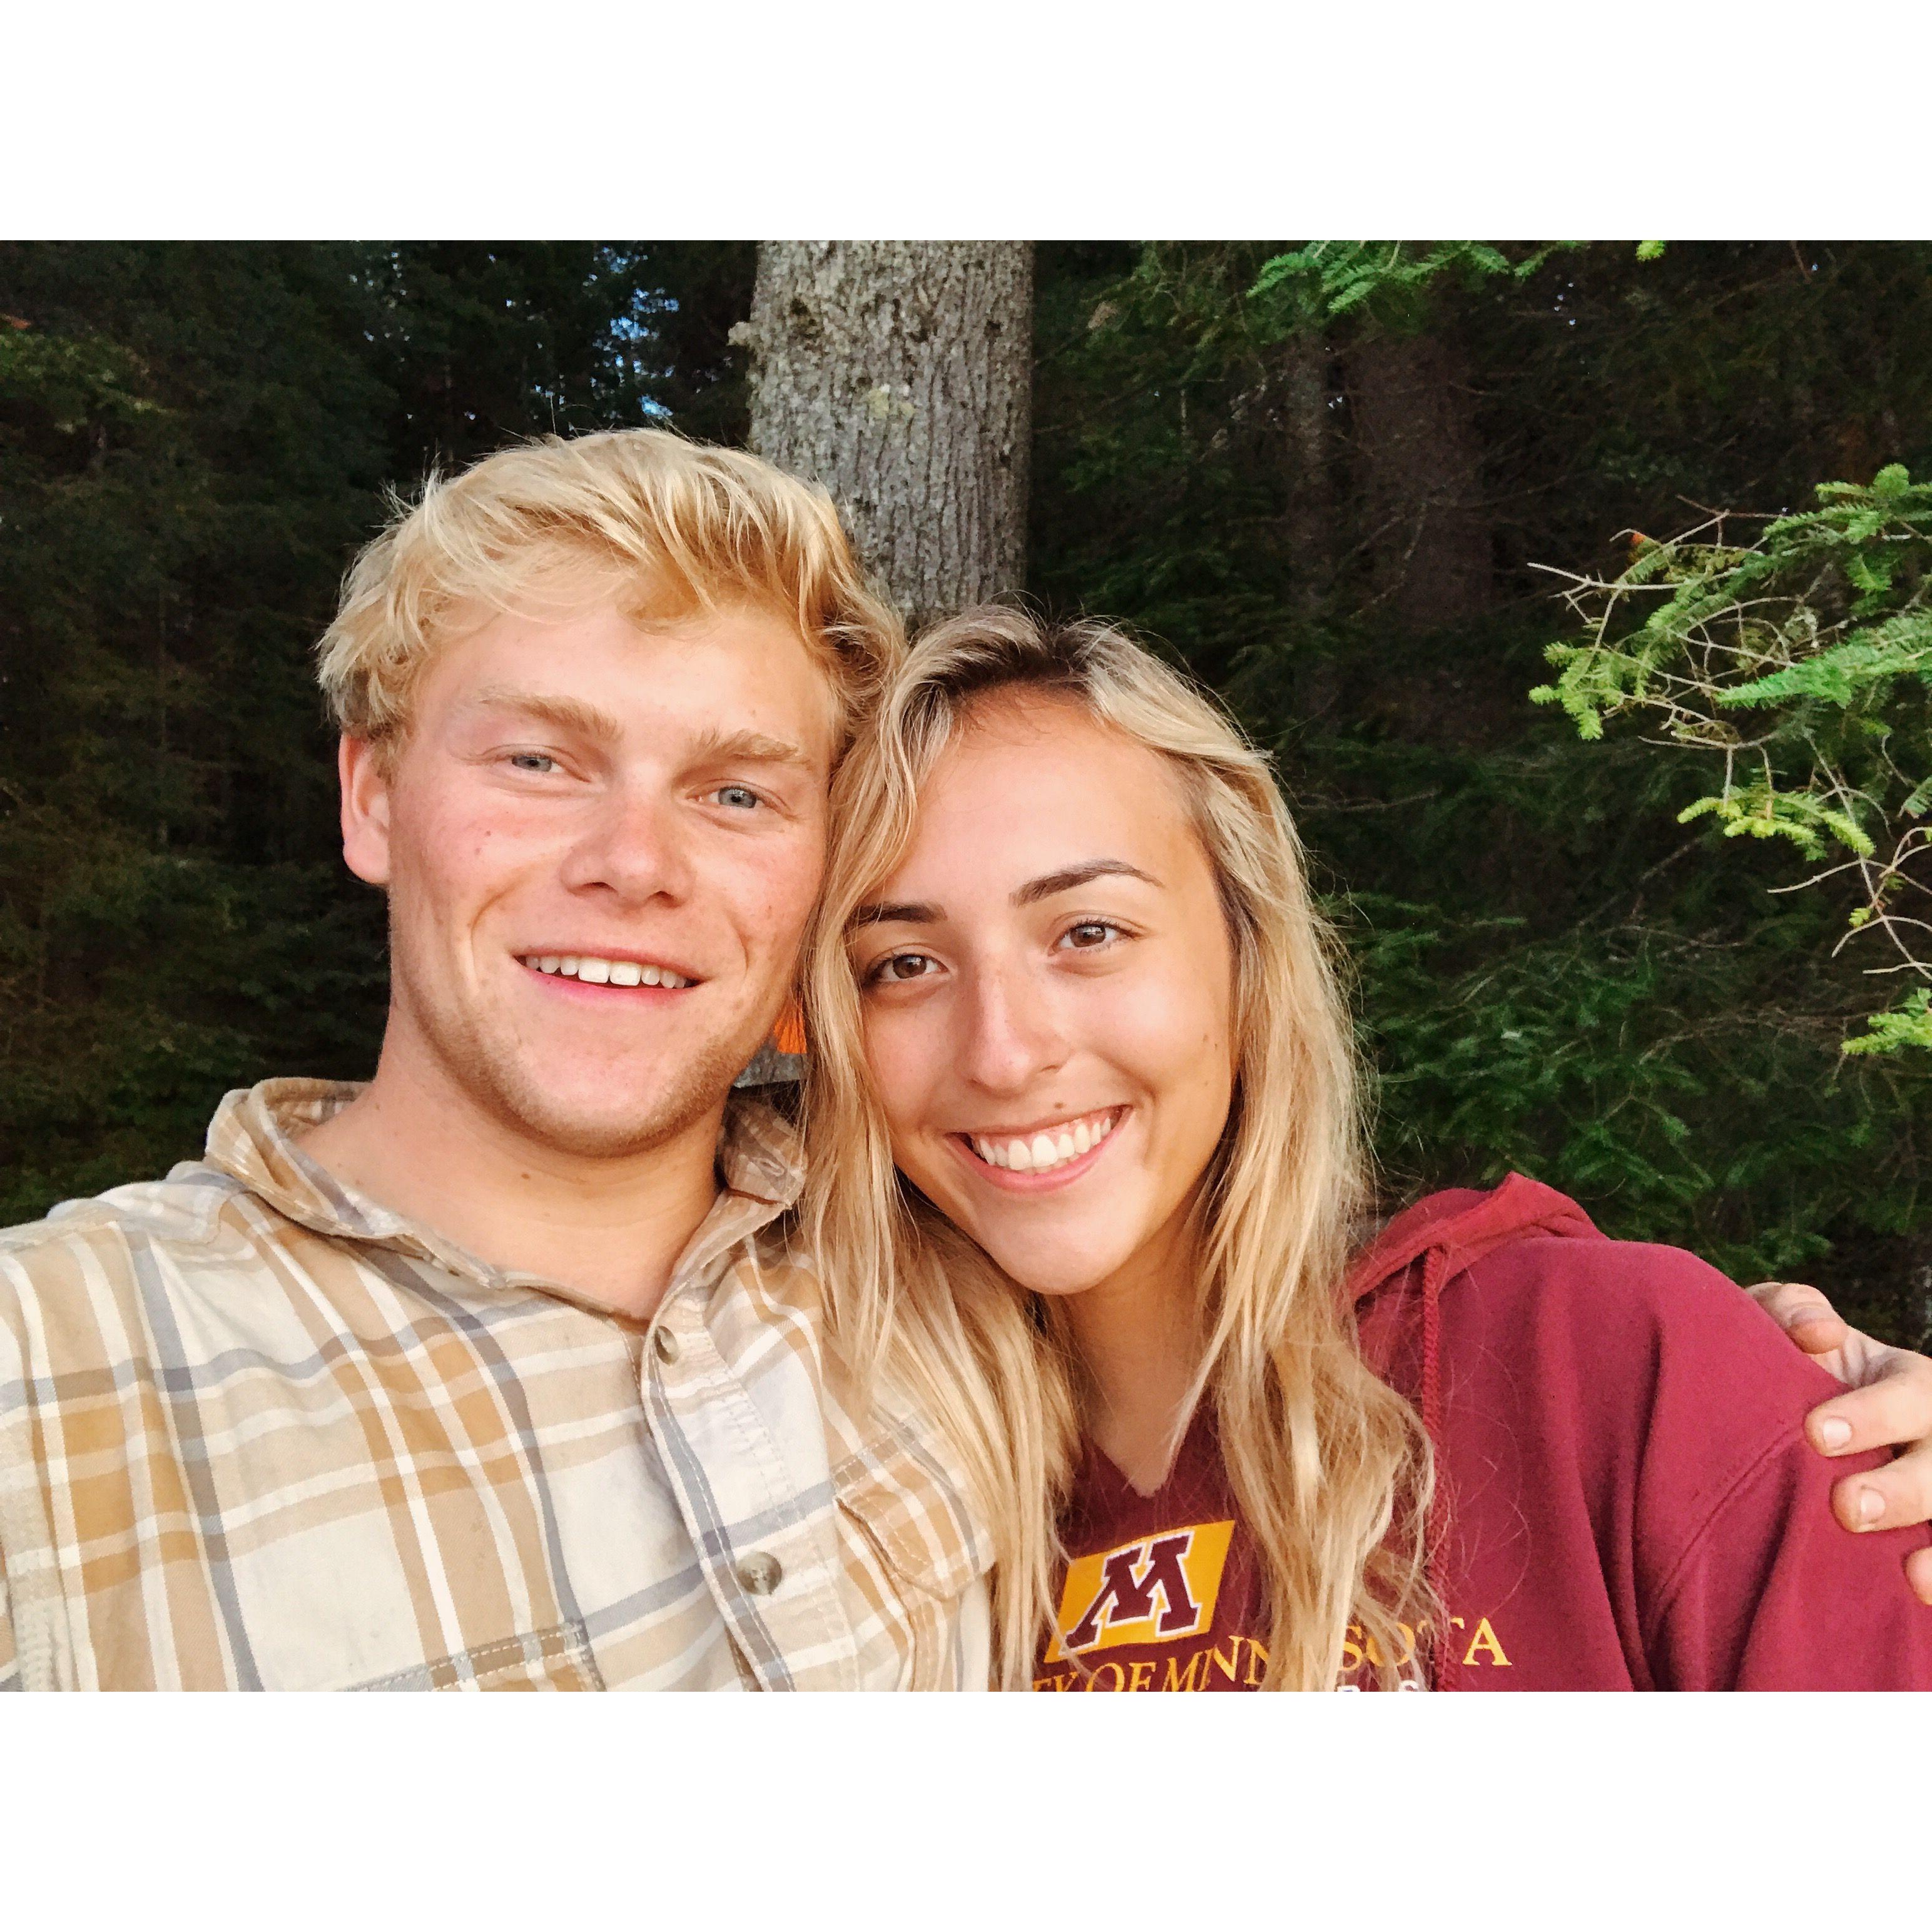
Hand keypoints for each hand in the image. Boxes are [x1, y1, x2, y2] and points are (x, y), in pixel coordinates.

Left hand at [1748, 1280, 1931, 1604]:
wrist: (1779, 1425)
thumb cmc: (1784, 1366)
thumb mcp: (1780, 1325)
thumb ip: (1791, 1311)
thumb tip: (1821, 1333)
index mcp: (1908, 1383)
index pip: (1907, 1396)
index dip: (1870, 1416)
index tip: (1815, 1434)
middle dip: (1903, 1489)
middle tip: (1847, 1508)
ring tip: (1912, 1575)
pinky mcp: (1930, 1534)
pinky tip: (1922, 1594)